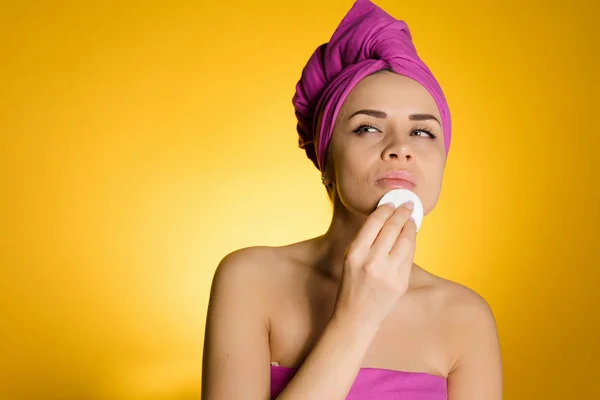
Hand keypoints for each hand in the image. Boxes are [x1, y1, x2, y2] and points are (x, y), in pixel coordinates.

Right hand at [332, 202, 417, 329]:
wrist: (356, 316)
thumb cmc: (351, 285)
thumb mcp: (350, 259)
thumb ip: (366, 241)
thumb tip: (386, 219)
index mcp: (355, 253)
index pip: (374, 222)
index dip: (386, 209)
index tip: (392, 202)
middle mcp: (372, 262)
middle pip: (392, 228)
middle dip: (402, 213)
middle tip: (408, 205)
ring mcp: (388, 273)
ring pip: (406, 240)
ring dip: (411, 226)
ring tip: (412, 219)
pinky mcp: (401, 282)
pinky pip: (410, 257)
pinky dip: (411, 243)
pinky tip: (411, 237)